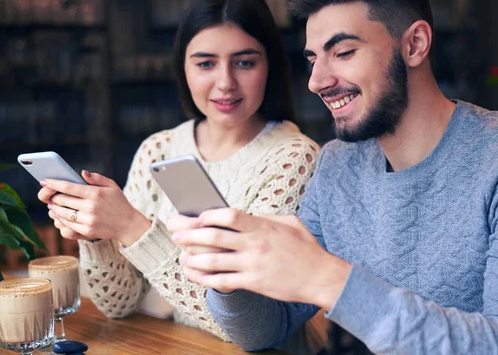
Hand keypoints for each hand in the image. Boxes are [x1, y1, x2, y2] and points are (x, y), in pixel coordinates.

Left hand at [41, 170, 150, 245]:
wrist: (128, 224)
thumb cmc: (119, 203)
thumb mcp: (112, 186)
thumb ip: (97, 178)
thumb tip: (82, 172)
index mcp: (95, 193)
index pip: (69, 187)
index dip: (54, 183)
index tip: (44, 181)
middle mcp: (91, 207)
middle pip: (62, 200)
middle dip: (53, 196)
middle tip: (50, 195)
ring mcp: (88, 220)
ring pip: (62, 213)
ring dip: (54, 208)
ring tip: (53, 205)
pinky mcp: (87, 231)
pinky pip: (67, 225)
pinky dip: (61, 219)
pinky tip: (61, 215)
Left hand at [171, 208, 351, 309]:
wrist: (320, 277)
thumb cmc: (306, 248)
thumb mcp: (290, 223)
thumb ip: (266, 217)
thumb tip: (248, 214)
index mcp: (262, 226)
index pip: (228, 215)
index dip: (209, 215)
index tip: (198, 217)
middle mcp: (255, 244)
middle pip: (213, 237)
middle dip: (190, 235)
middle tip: (177, 235)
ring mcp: (253, 265)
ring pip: (213, 261)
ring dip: (192, 259)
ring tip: (182, 258)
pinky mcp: (253, 283)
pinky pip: (222, 281)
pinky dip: (205, 279)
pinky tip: (196, 276)